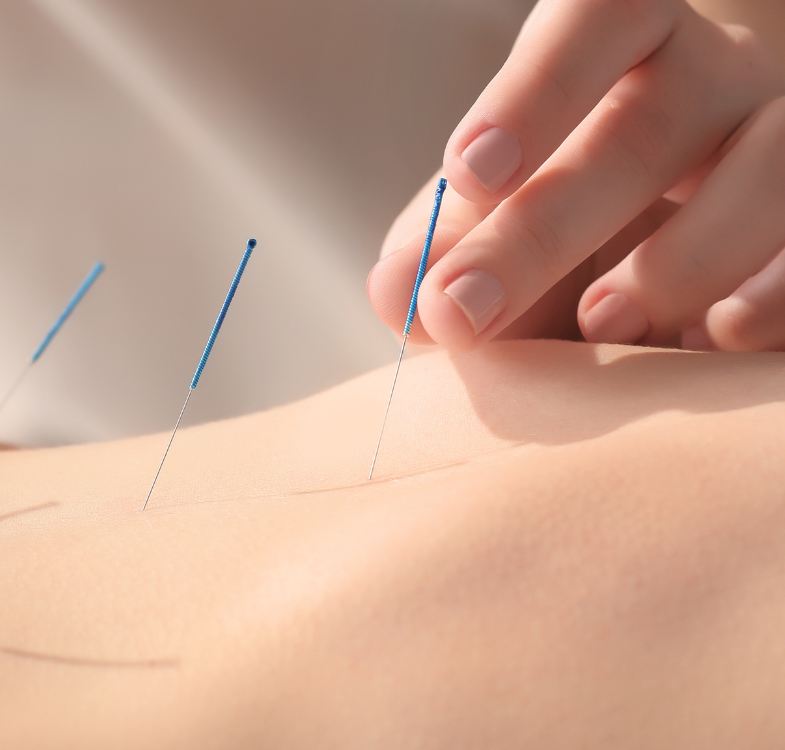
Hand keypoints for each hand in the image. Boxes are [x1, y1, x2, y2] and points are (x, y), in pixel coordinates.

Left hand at [369, 0, 784, 350]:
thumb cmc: (563, 207)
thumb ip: (440, 249)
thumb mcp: (490, 217)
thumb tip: (397, 294)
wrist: (669, 237)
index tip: (469, 171)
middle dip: (547, 226)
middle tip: (465, 308)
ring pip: (767, 177)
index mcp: (624, 40)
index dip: (534, 91)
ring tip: (598, 322)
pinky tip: (704, 346)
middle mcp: (717, 73)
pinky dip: (767, 301)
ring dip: (676, 262)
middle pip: (649, 126)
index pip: (596, 19)